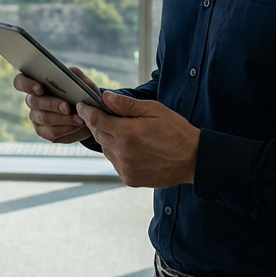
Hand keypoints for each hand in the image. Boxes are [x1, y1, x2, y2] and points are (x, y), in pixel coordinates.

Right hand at [13, 67, 94, 143]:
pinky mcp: (43, 132)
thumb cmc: (81, 93)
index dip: (26, 85)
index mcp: (36, 83)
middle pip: (33, 102)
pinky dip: (67, 129)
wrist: (89, 114)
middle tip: (67, 107)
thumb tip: (70, 74)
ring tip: (80, 118)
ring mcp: (36, 117)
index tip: (40, 89)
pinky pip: (52, 132)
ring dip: (63, 119)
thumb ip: (76, 76)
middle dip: (51, 104)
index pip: (20, 82)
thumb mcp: (82, 81)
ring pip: (43, 118)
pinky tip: (78, 125)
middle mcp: (32, 100)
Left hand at [76, 92, 199, 188]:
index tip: (82, 105)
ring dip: (108, 139)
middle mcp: (122, 153)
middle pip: (98, 134)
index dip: (86, 111)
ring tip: (123, 132)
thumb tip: (105, 97)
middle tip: (101, 114)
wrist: (193, 160)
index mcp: (127, 133)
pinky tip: (130, 147)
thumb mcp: (153, 110)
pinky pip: (115, 162)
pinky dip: (117, 153)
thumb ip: (126, 105)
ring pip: (106, 149)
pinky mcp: (129, 179)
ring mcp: (125, 168)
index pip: (96, 120)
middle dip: (97, 123)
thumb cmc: (176, 131)